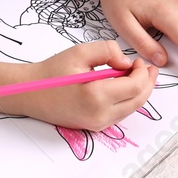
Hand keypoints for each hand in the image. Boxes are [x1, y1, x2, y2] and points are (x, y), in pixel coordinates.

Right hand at [3, 41, 155, 130]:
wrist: (30, 92)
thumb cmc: (51, 72)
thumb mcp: (79, 52)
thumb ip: (107, 51)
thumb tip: (126, 63)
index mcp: (97, 96)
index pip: (135, 86)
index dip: (142, 72)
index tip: (137, 60)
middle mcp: (100, 115)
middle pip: (138, 101)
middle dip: (147, 83)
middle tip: (147, 68)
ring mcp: (98, 124)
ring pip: (131, 109)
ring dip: (138, 92)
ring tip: (136, 75)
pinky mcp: (95, 126)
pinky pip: (120, 113)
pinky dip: (127, 100)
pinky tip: (123, 86)